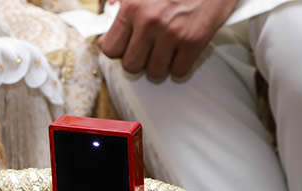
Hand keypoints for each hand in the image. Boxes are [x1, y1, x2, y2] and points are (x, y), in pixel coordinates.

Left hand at [99, 0, 237, 78]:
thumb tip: (107, 6)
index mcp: (132, 6)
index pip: (110, 48)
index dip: (117, 50)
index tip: (123, 48)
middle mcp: (149, 21)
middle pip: (131, 65)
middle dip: (138, 60)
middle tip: (145, 51)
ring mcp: (172, 32)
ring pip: (155, 72)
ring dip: (159, 65)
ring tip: (163, 52)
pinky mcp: (195, 40)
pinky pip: (179, 71)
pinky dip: (179, 66)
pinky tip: (180, 53)